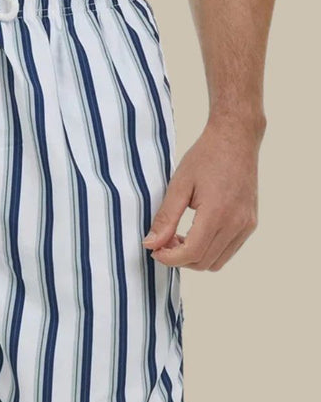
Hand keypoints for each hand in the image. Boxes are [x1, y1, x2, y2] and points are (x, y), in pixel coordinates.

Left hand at [142, 115, 263, 271]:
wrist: (235, 139)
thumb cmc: (205, 157)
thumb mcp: (178, 185)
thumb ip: (165, 218)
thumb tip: (150, 244)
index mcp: (218, 213)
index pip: (191, 253)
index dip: (169, 258)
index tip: (154, 250)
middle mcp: (237, 223)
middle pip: (203, 262)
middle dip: (179, 258)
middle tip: (163, 241)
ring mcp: (247, 225)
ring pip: (217, 262)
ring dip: (194, 257)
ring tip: (178, 237)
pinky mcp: (250, 223)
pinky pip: (228, 250)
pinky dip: (209, 250)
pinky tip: (195, 233)